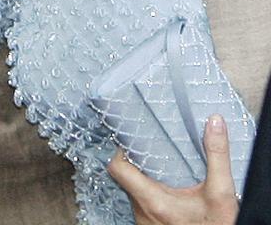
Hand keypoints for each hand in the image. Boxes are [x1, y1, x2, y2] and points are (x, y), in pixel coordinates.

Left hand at [108, 114, 238, 223]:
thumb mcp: (221, 192)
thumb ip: (217, 156)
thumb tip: (214, 123)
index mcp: (152, 200)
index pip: (117, 168)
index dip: (120, 151)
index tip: (132, 141)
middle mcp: (142, 212)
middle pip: (126, 178)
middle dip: (137, 163)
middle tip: (151, 150)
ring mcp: (144, 221)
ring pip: (134, 192)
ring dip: (145, 180)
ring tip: (160, 167)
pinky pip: (142, 204)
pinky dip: (151, 194)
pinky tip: (168, 188)